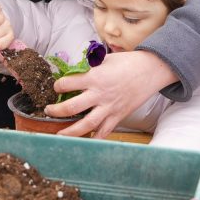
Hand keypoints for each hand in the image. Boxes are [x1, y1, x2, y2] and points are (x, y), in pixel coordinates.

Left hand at [47, 51, 177, 138]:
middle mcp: (99, 94)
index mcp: (94, 77)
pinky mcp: (118, 116)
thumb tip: (73, 67)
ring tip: (59, 134)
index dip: (58, 85)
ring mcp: (109, 107)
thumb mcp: (105, 58)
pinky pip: (104, 131)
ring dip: (70, 131)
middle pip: (71, 107)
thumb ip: (89, 65)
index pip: (67, 84)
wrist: (150, 70)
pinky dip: (95, 138)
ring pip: (85, 125)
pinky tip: (85, 141)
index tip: (56, 87)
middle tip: (48, 111)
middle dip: (56, 111)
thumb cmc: (127, 62)